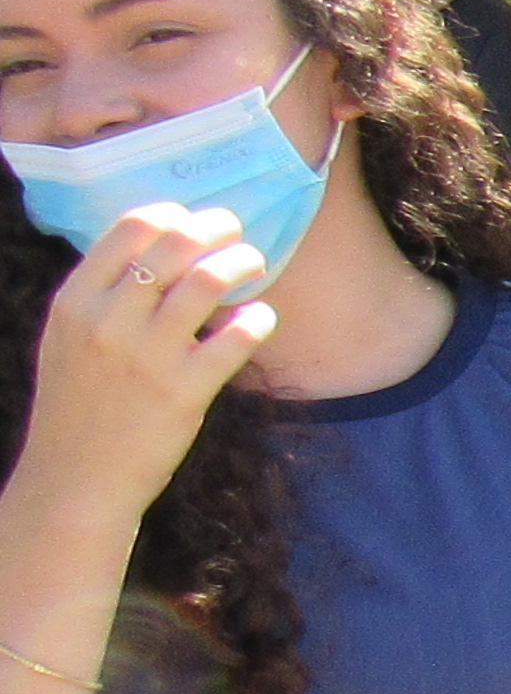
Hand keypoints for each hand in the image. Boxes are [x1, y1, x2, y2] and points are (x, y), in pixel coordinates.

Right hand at [19, 207, 279, 523]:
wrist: (76, 478)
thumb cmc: (77, 406)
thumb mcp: (67, 340)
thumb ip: (101, 297)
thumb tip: (154, 251)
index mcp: (74, 302)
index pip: (129, 229)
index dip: (172, 215)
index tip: (194, 219)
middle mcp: (108, 321)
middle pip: (177, 245)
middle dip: (217, 229)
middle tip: (237, 233)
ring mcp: (148, 356)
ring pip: (209, 281)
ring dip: (243, 263)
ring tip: (254, 265)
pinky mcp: (185, 391)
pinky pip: (237, 337)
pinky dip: (257, 318)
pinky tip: (260, 317)